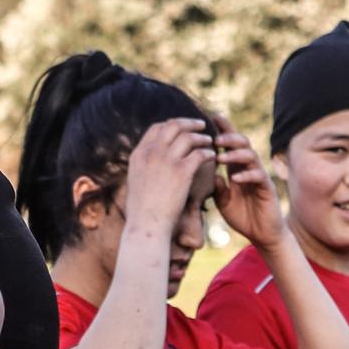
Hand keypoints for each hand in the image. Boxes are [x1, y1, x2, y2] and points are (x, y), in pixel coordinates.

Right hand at [121, 117, 216, 237]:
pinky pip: (200, 153)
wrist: (146, 226)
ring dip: (201, 137)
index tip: (181, 128)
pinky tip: (212, 157)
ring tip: (209, 141)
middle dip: (189, 123)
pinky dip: (207, 153)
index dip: (171, 125)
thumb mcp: (136, 182)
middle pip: (173, 126)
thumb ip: (144, 167)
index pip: (157, 128)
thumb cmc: (141, 211)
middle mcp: (152, 153)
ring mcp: (167, 160)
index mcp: (139, 154)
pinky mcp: (182, 171)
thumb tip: (150, 163)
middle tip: (201, 125)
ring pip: (189, 137)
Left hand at [208, 112, 284, 248]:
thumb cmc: (242, 216)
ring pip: (250, 156)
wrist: (262, 235)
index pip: (230, 145)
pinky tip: (235, 178)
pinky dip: (246, 175)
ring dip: (235, 155)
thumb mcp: (223, 202)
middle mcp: (248, 169)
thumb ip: (217, 188)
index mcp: (236, 169)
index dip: (223, 130)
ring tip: (221, 157)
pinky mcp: (267, 188)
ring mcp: (259, 177)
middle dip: (229, 138)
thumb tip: (210, 174)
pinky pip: (258, 176)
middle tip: (214, 139)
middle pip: (242, 144)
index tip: (210, 119)